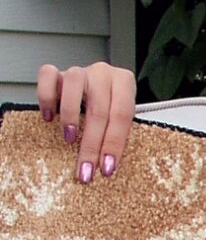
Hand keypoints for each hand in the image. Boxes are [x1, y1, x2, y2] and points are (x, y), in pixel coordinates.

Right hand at [37, 62, 136, 181]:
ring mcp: (79, 70)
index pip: (122, 114)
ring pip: (74, 84)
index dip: (114, 143)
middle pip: (99, 108)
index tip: (107, 168)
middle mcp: (103, 73)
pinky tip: (48, 117)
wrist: (95, 86)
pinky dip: (46, 97)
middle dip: (92, 144)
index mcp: (124, 81)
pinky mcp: (57, 72)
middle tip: (86, 168)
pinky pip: (47, 76)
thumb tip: (108, 167)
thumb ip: (117, 133)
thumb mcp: (119, 116)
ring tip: (69, 138)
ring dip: (70, 115)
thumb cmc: (109, 104)